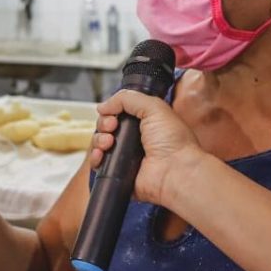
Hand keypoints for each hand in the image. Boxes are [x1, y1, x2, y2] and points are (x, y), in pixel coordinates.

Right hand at [90, 89, 202, 205]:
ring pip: (99, 144)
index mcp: (144, 123)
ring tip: (109, 142)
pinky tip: (101, 154)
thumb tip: (103, 106)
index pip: (118, 113)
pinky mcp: (118, 173)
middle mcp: (134, 140)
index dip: (111, 111)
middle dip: (103, 124)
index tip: (114, 114)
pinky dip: (95, 158)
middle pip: (105, 127)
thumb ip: (126, 98)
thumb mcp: (153, 106)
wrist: (175, 171)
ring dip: (98, 140)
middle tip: (112, 126)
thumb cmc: (174, 142)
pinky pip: (98, 164)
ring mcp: (125, 157)